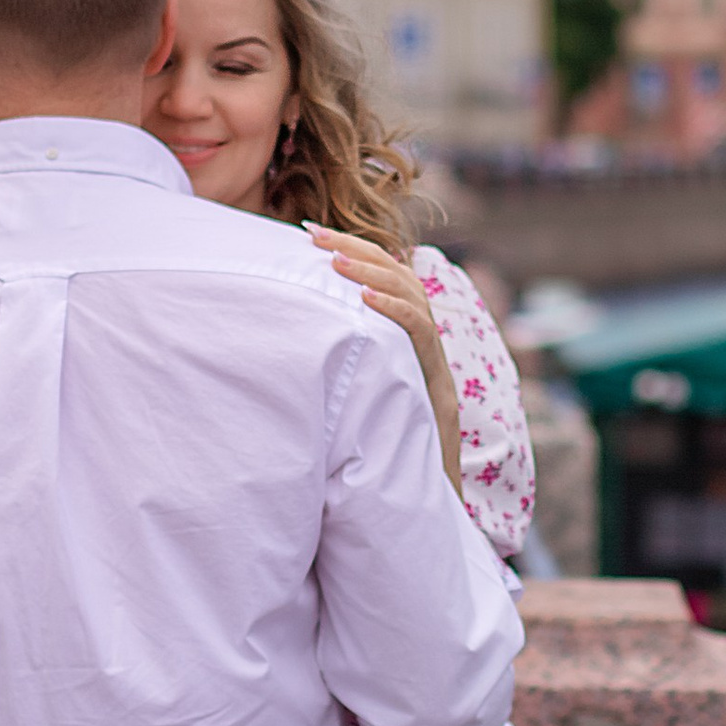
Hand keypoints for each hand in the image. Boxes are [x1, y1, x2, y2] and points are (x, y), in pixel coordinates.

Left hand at [310, 230, 460, 486]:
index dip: (351, 250)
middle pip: (397, 275)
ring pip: (410, 296)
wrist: (424, 491)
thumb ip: (335, 360)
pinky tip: (366, 299)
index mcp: (403, 338)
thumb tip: (287, 335)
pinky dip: (395, 311)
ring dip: (371, 273)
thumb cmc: (380, 445)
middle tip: (313, 234)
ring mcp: (433, 360)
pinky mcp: (438, 382)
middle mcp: (422, 341)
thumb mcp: (353, 391)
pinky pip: (421, 333)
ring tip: (334, 261)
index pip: (383, 276)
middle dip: (355, 250)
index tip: (309, 233)